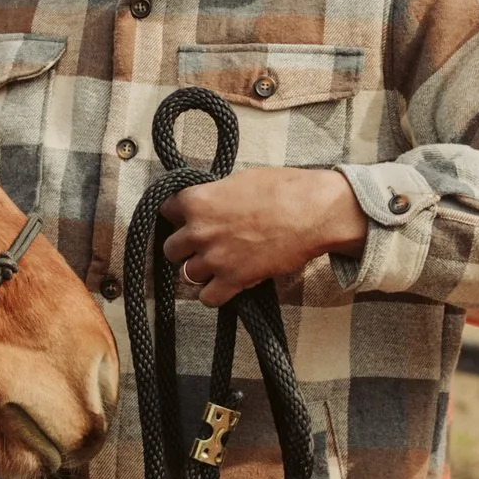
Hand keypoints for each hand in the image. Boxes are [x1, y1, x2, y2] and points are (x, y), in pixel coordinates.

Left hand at [162, 165, 367, 306]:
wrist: (312, 212)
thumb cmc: (283, 189)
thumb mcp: (240, 180)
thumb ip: (216, 195)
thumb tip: (210, 202)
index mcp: (198, 201)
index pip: (166, 210)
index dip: (178, 215)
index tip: (188, 219)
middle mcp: (198, 231)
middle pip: (171, 248)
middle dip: (185, 247)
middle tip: (204, 245)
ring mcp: (214, 258)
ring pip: (187, 274)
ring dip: (200, 271)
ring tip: (218, 265)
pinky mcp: (233, 280)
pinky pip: (208, 298)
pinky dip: (214, 294)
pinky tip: (225, 285)